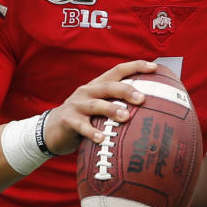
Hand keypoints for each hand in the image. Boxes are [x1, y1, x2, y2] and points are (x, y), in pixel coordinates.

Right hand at [41, 60, 157, 154]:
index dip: (136, 67)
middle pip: (109, 86)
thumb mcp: (99, 107)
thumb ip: (117, 105)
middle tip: (142, 99)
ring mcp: (77, 105)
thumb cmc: (84, 118)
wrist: (51, 130)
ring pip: (96, 105)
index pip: (118, 70)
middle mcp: (87, 91)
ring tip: (126, 117)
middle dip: (126, 91)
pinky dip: (92, 132)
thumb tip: (150, 109)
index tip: (155, 68)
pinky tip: (102, 139)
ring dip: (111, 110)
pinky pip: (81, 126)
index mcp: (98, 85)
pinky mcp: (68, 120)